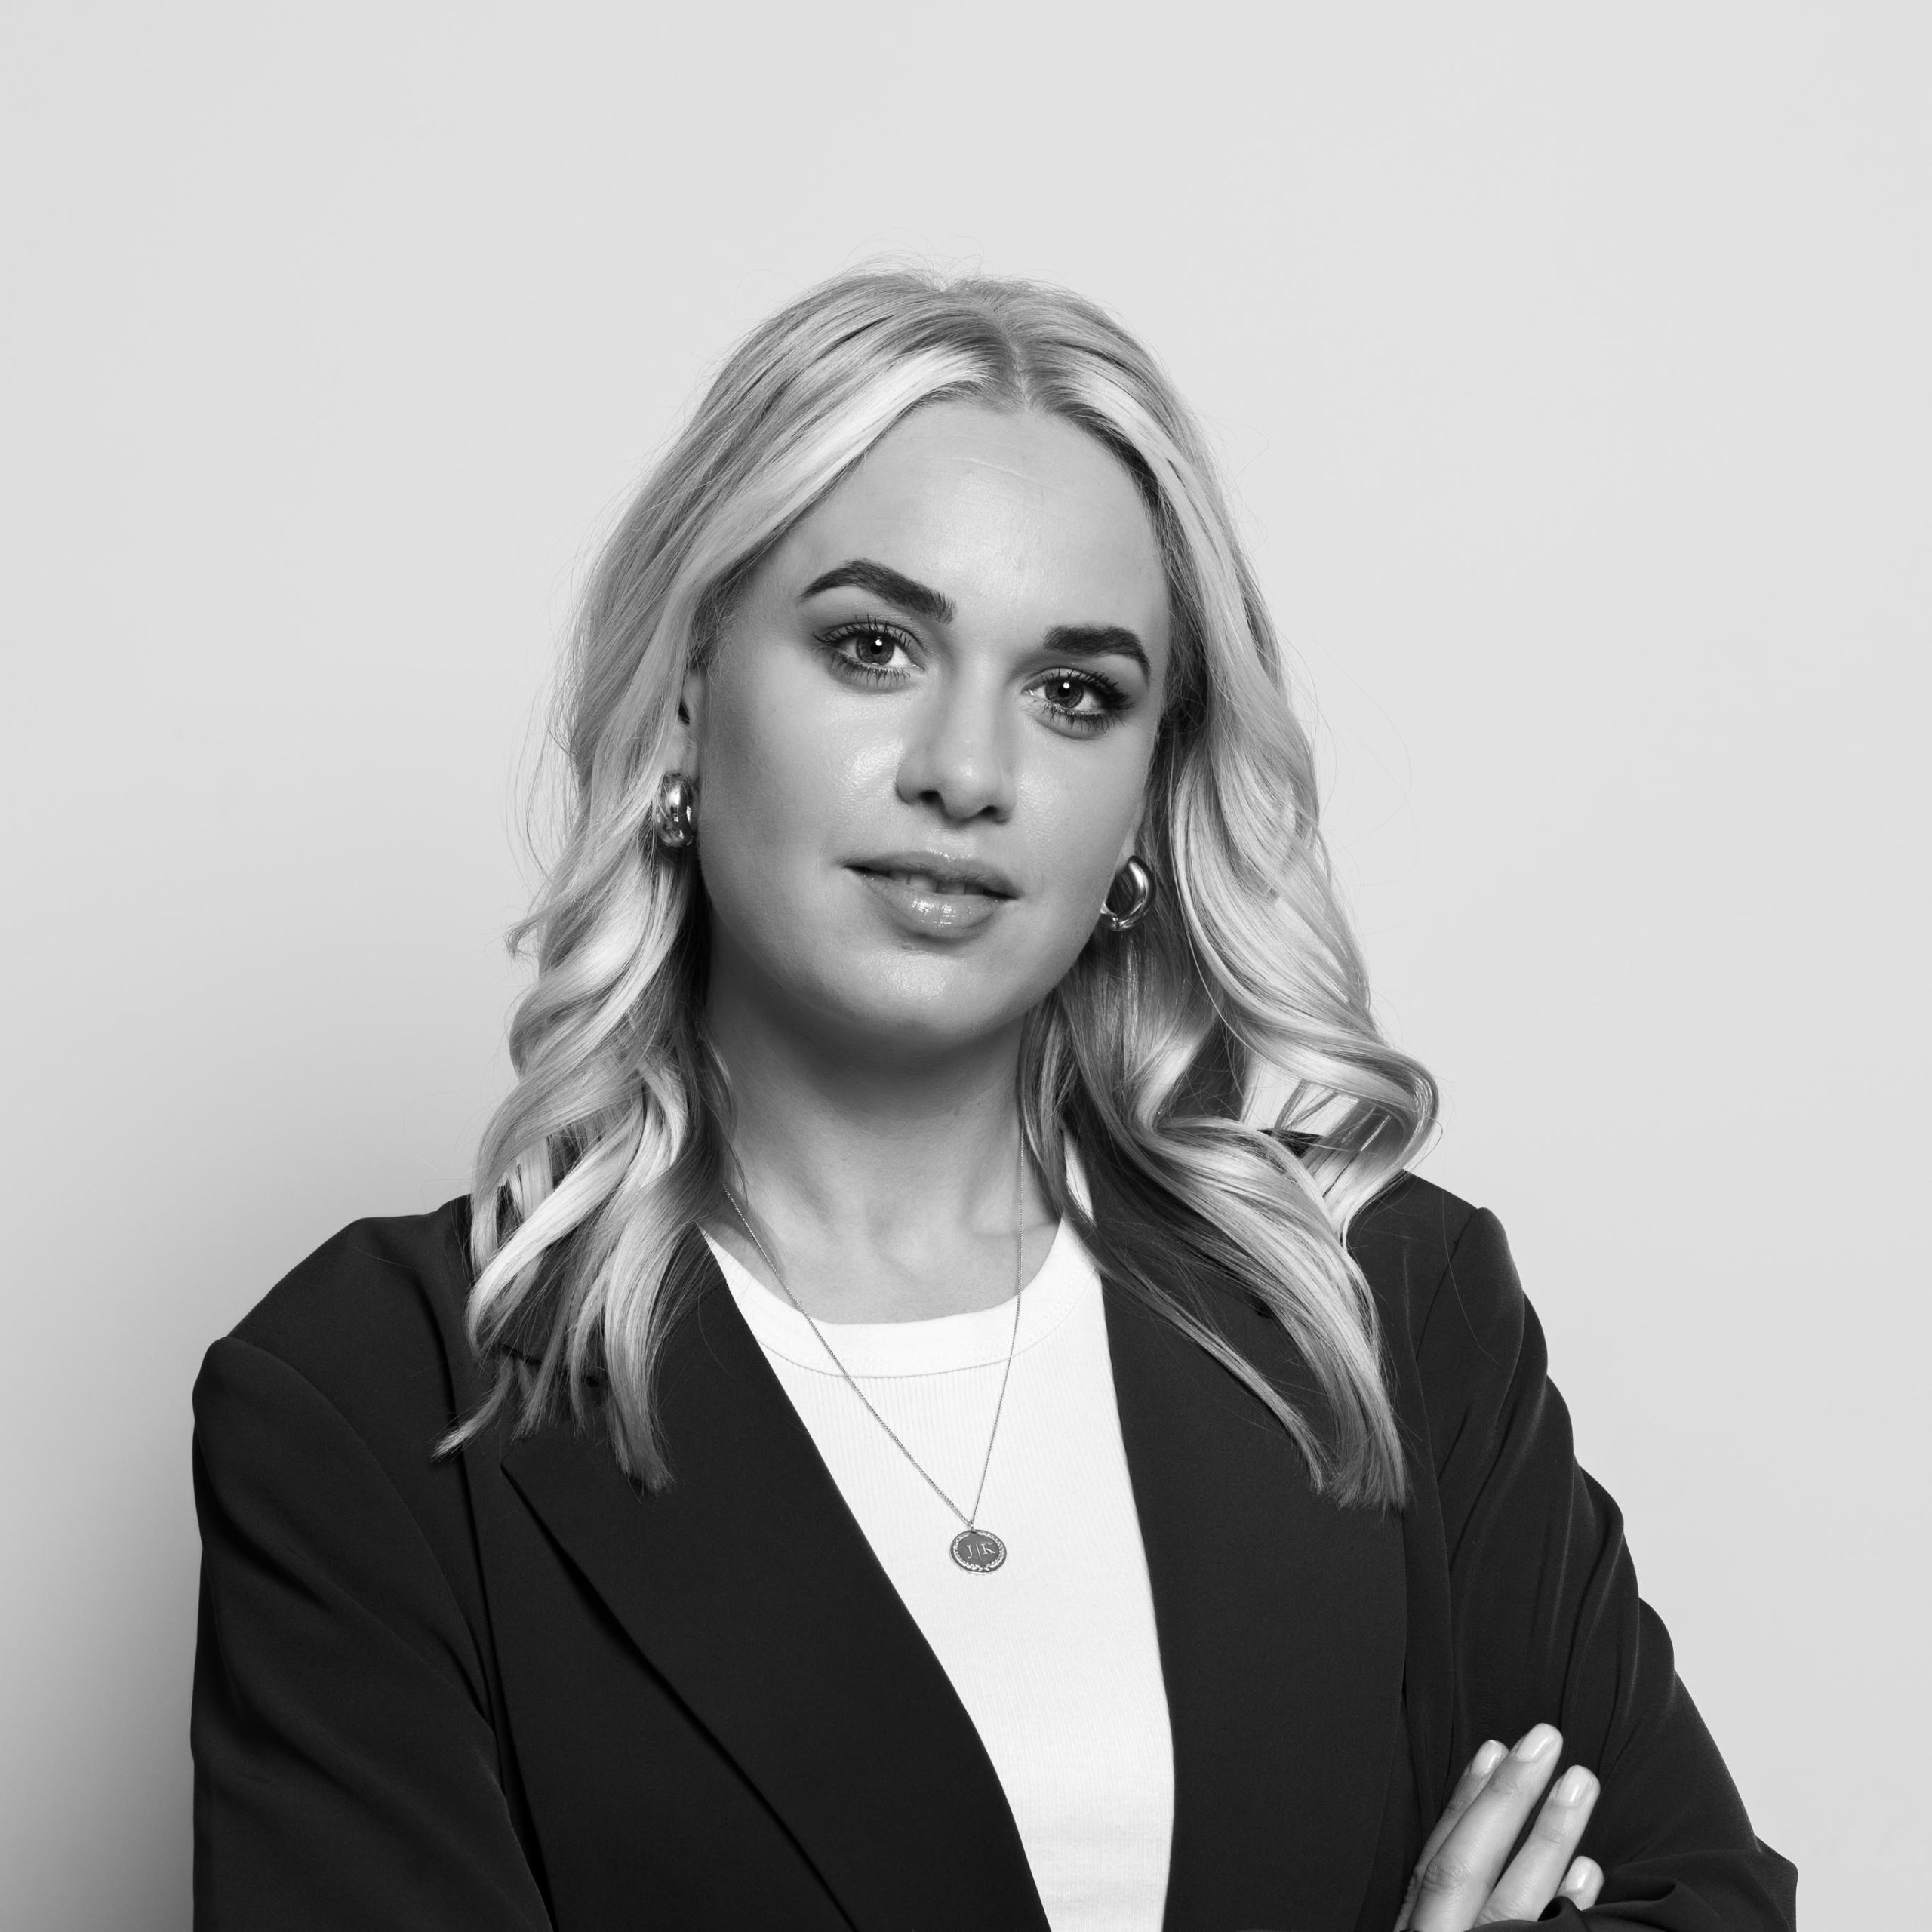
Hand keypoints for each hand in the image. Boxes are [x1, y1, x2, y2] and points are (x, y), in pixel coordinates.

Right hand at [1394, 1725, 1602, 1928]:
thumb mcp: (1424, 1931)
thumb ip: (1440, 1904)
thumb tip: (1475, 1834)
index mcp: (1418, 1931)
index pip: (1437, 1858)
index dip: (1465, 1800)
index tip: (1494, 1749)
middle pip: (1468, 1866)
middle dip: (1507, 1797)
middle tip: (1545, 1740)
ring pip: (1515, 1902)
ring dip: (1550, 1837)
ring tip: (1580, 1783)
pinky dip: (1567, 1905)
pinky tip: (1588, 1868)